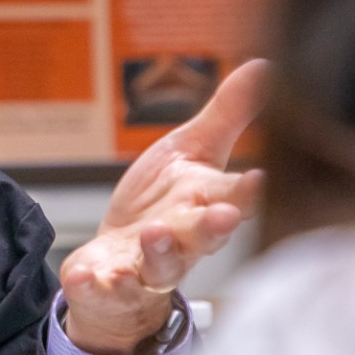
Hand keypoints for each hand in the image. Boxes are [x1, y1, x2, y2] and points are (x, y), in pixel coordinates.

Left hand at [59, 60, 267, 354]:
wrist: (119, 267)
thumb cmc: (163, 207)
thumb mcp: (193, 153)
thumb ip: (228, 114)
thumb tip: (266, 65)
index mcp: (204, 204)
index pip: (233, 197)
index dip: (248, 191)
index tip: (260, 178)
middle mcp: (181, 241)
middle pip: (202, 236)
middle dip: (212, 227)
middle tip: (223, 217)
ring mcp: (146, 267)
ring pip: (160, 266)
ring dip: (159, 252)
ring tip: (153, 234)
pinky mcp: (109, 284)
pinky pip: (105, 289)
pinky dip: (97, 285)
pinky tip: (88, 277)